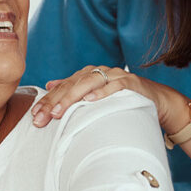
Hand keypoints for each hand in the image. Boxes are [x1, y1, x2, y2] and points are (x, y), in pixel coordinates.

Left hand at [30, 65, 188, 130]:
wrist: (156, 100)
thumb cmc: (122, 100)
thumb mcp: (95, 96)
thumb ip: (74, 89)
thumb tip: (49, 84)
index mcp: (87, 75)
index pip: (63, 87)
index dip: (47, 101)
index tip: (34, 116)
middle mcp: (98, 72)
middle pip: (72, 85)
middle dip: (55, 102)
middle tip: (42, 118)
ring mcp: (114, 75)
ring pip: (89, 83)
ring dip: (73, 97)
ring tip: (59, 111)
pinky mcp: (130, 82)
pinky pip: (114, 86)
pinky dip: (102, 93)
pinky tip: (90, 101)